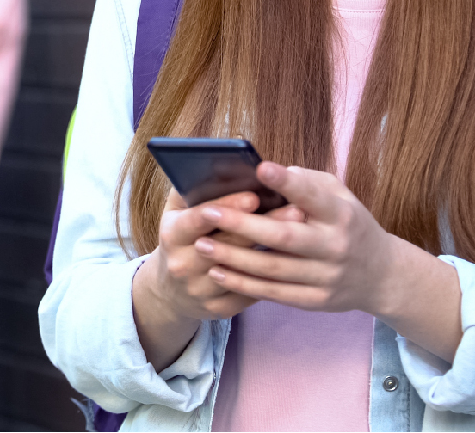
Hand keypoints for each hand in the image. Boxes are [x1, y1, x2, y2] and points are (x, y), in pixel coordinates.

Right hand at [150, 188, 306, 321]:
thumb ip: (194, 189)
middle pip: (227, 244)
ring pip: (243, 271)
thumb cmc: (182, 235)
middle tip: (295, 209)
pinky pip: (249, 294)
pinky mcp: (216, 310)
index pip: (198, 219)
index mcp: (172, 234)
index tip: (254, 195)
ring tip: (304, 234)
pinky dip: (272, 278)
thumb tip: (221, 164)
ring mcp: (199, 290)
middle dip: (262, 226)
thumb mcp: (177, 210)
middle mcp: (182, 264)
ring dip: (274, 253)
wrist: (171, 289)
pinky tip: (295, 262)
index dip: (226, 207)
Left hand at [195, 163, 395, 314]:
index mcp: (341, 214)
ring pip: (273, 269)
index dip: (287, 182)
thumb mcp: (339, 195)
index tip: (260, 168)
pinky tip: (219, 272)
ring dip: (234, 257)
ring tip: (203, 245)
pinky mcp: (316, 301)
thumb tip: (264, 173)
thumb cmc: (348, 223)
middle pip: (284, 237)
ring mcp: (326, 277)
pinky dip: (244, 284)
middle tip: (209, 214)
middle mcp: (335, 246)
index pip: (312, 196)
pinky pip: (275, 293)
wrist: (381, 275)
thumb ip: (306, 183)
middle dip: (243, 225)